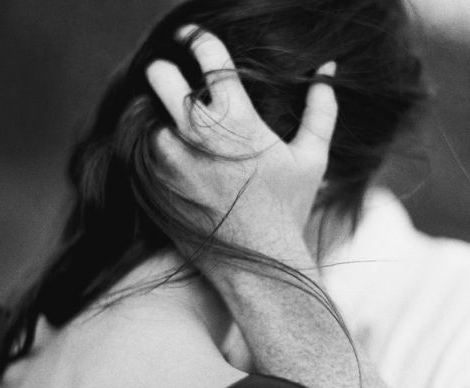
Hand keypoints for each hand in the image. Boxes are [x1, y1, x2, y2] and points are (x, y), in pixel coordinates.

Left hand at [146, 25, 336, 252]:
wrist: (257, 264)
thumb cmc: (287, 210)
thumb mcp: (312, 159)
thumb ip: (321, 110)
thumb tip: (329, 70)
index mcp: (234, 117)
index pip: (207, 56)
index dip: (198, 38)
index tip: (191, 36)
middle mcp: (194, 133)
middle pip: (160, 75)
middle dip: (165, 71)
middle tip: (173, 77)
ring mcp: (168, 161)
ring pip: (148, 117)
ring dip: (161, 119)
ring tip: (182, 135)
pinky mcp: (154, 187)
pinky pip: (144, 154)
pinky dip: (156, 150)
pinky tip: (178, 163)